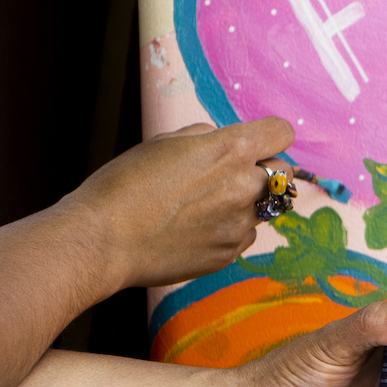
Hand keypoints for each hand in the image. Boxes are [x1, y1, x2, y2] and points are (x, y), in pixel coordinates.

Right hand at [68, 117, 295, 289]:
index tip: (257, 140)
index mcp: (232, 150)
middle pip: (283, 172)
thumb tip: (223, 141)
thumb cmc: (125, 184)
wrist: (103, 239)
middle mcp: (246, 187)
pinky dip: (229, 228)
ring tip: (203, 205)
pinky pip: (244, 234)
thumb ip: (206, 138)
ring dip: (246, 201)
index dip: (270, 134)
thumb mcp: (165, 142)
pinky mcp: (230, 253)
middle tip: (228, 174)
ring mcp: (240, 224)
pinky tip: (194, 228)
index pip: (282, 133)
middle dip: (263, 169)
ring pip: (265, 207)